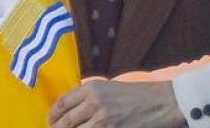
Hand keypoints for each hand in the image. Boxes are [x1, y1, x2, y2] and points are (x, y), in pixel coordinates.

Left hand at [48, 79, 184, 127]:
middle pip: (65, 122)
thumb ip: (87, 96)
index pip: (61, 104)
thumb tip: (68, 109)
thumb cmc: (134, 94)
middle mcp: (94, 103)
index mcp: (91, 88)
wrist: (160, 102)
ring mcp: (103, 120)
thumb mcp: (107, 87)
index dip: (51, 115)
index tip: (49, 121)